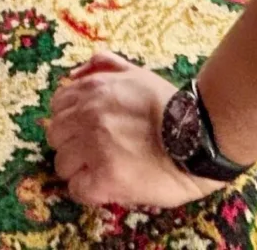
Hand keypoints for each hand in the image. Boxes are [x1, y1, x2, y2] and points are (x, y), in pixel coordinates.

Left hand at [46, 52, 227, 207]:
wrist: (201, 138)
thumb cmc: (170, 106)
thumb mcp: (137, 73)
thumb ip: (105, 66)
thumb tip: (74, 73)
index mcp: (92, 90)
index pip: (57, 107)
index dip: (71, 121)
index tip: (88, 130)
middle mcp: (87, 117)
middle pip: (55, 137)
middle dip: (72, 144)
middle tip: (97, 152)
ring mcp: (93, 148)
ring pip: (62, 164)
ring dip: (80, 169)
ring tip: (106, 169)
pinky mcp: (104, 179)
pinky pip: (77, 189)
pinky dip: (89, 191)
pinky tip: (109, 185)